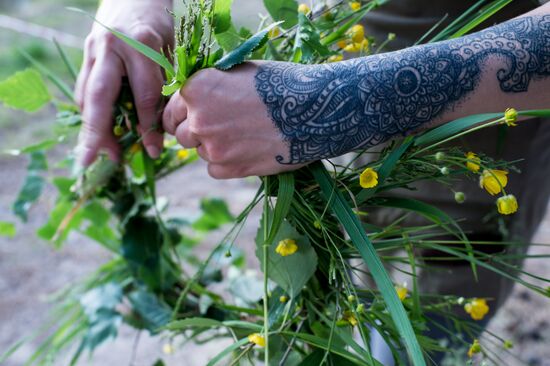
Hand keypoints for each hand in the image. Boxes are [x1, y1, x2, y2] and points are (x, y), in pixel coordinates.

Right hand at [75, 0, 172, 165]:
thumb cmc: (161, 25)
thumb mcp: (171, 53)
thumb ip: (164, 87)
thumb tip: (159, 131)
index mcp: (140, 45)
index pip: (143, 95)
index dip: (148, 126)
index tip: (152, 150)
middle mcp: (111, 47)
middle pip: (100, 96)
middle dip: (96, 132)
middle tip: (92, 160)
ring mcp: (93, 49)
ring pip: (86, 94)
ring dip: (91, 126)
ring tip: (101, 152)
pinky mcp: (86, 53)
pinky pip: (84, 88)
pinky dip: (91, 112)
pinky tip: (100, 129)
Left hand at [162, 62, 303, 178]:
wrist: (314, 111)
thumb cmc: (281, 84)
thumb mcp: (239, 72)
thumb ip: (211, 85)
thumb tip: (196, 96)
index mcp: (196, 89)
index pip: (171, 108)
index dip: (184, 112)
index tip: (195, 115)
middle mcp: (198, 119)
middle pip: (181, 133)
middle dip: (195, 131)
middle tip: (221, 127)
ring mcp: (212, 147)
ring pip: (198, 152)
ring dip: (212, 146)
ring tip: (240, 136)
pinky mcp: (229, 169)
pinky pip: (214, 169)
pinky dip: (226, 163)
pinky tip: (247, 150)